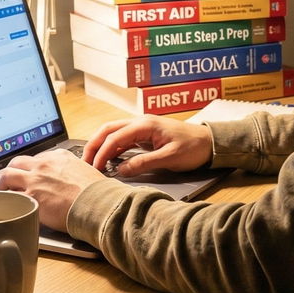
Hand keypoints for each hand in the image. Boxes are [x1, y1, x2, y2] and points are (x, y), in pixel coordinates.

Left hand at [0, 149, 103, 230]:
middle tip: (9, 180)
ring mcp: (35, 179)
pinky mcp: (31, 196)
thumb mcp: (85, 172)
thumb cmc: (97, 193)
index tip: (30, 175)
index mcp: (59, 156)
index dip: (31, 168)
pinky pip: (11, 196)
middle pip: (17, 162)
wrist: (97, 203)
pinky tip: (8, 206)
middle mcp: (44, 165)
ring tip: (3, 191)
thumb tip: (70, 181)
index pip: (37, 159)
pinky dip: (7, 200)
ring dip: (3, 183)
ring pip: (8, 175)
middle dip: (12, 171)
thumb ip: (71, 172)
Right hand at [82, 115, 212, 176]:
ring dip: (101, 145)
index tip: (94, 168)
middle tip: (84, 163)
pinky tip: (108, 160)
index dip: (102, 153)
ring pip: (113, 132)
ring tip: (92, 162)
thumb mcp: (169, 158)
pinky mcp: (145, 134)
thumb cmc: (193, 148)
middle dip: (94, 145)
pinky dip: (112, 147)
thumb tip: (121, 171)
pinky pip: (122, 138)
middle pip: (108, 130)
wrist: (209, 142)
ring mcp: (142, 127)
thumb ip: (144, 163)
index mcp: (145, 125)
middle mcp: (140, 122)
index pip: (115, 137)